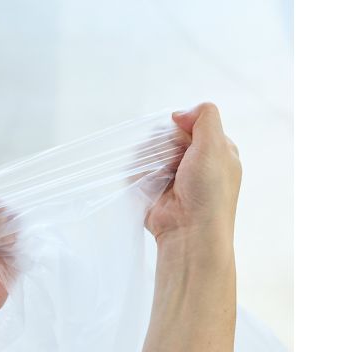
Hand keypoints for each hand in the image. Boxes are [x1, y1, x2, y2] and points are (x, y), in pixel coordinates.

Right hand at [145, 103, 241, 245]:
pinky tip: (150, 183)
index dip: (185, 127)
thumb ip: (204, 117)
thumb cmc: (208, 190)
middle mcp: (196, 164)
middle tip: (174, 161)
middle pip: (170, 136)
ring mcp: (173, 177)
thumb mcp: (215, 145)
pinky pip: (140, 170)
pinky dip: (140, 173)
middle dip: (166, 144)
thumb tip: (180, 114)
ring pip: (152, 151)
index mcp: (217, 152)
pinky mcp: (154, 190)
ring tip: (161, 175)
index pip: (194, 125)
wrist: (189, 232)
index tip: (182, 137)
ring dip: (152, 158)